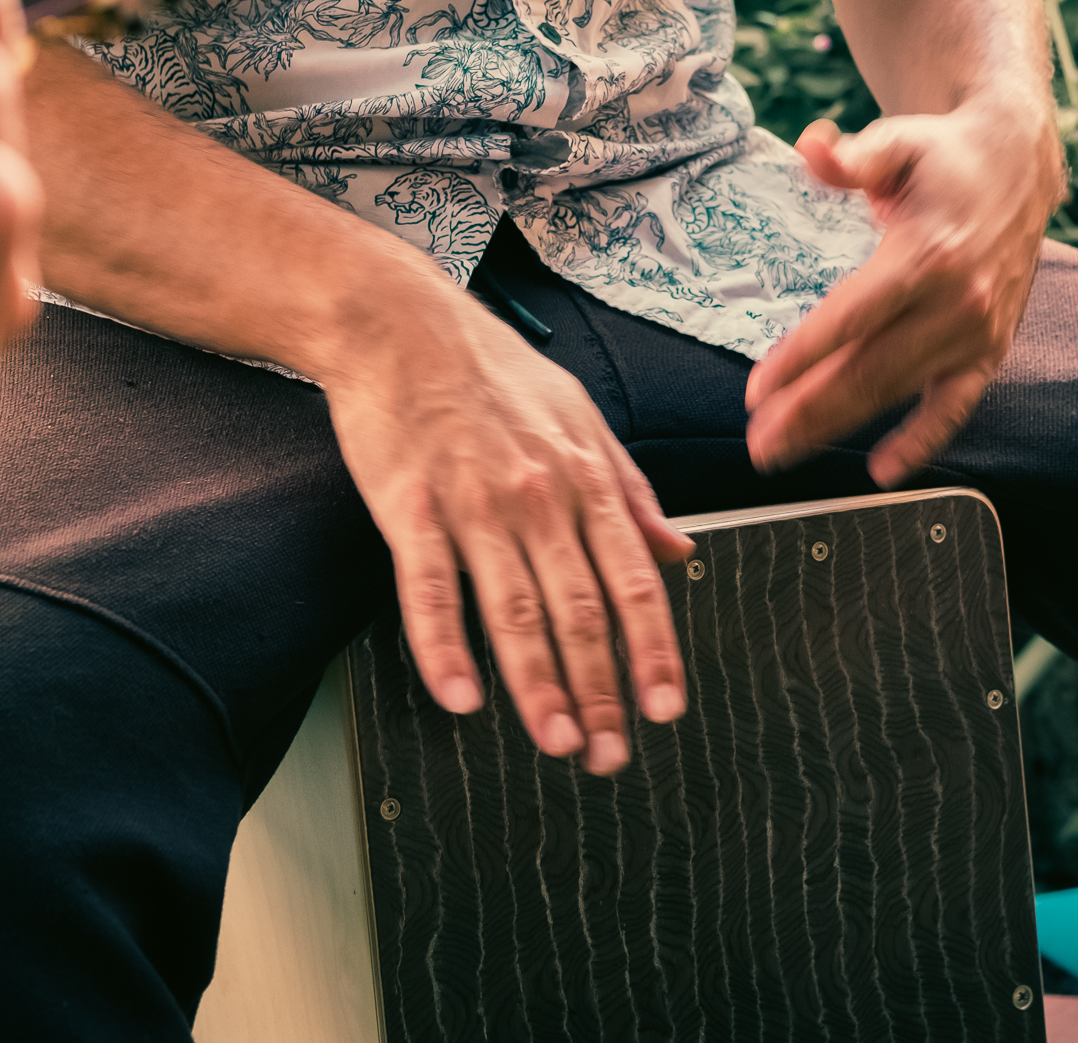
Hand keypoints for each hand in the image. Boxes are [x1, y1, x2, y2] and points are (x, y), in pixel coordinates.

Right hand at [324, 280, 693, 773]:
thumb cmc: (488, 369)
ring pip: (515, 612)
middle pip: (581, 611)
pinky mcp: (411, 508)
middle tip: (611, 752)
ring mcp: (474, 504)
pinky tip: (461, 696)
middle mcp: (538, 496)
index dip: (653, 652)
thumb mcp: (580, 415)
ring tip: (556, 741)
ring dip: (539, 687)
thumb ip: (631, 488)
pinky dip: (446, 649)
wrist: (397, 324)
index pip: (633, 582)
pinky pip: (431, 591)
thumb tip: (680, 548)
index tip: (665, 707)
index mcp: (585, 477)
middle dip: (602, 691)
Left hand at [744, 96, 1062, 486]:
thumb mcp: (899, 143)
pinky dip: (923, 442)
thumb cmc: (944, 156)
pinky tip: (883, 471)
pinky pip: (955, 407)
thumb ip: (854, 156)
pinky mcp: (990, 349)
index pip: (853, 318)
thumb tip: (813, 147)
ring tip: (784, 450)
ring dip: (839, 426)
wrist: (1019, 167)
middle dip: (808, 410)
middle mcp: (956, 302)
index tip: (758, 390)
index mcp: (927, 254)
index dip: (803, 357)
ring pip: (898, 391)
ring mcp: (976, 332)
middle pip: (869, 368)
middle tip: (759, 442)